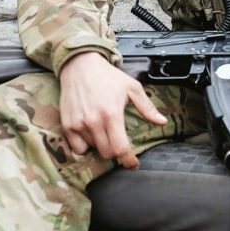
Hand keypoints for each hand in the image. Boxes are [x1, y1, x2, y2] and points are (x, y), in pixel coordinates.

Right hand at [58, 52, 166, 168]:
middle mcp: (94, 121)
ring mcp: (79, 124)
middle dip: (116, 150)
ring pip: (93, 149)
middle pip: (107, 152)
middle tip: (117, 138)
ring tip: (103, 128)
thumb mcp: (132, 88)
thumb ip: (147, 107)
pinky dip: (85, 144)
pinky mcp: (67, 125)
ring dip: (100, 144)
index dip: (128, 160)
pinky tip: (90, 132)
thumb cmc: (108, 76)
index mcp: (112, 114)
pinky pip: (77, 147)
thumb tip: (162, 122)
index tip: (133, 164)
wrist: (80, 66)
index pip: (121, 148)